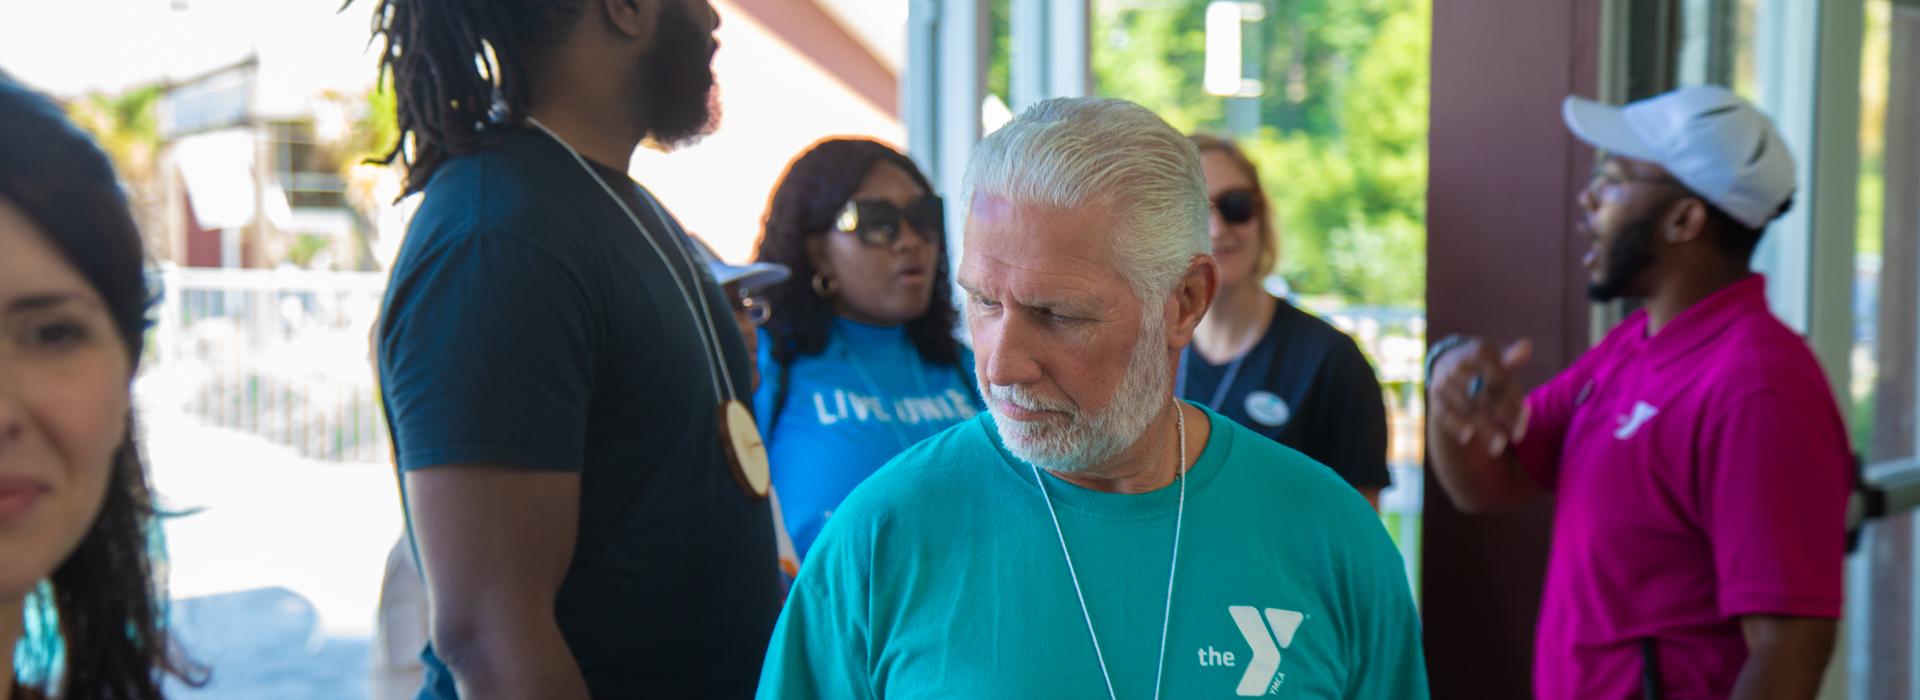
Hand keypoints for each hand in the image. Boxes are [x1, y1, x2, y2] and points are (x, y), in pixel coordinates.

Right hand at [1430, 337, 1531, 455]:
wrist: (1447, 359)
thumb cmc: (1483, 362)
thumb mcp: (1497, 356)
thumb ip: (1511, 358)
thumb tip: (1526, 347)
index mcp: (1481, 352)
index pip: (1500, 379)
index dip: (1514, 399)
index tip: (1528, 416)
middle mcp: (1460, 365)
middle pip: (1484, 395)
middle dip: (1502, 418)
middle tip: (1516, 439)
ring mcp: (1445, 380)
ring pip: (1467, 409)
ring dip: (1483, 429)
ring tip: (1498, 447)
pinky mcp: (1435, 395)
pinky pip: (1446, 414)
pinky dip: (1456, 426)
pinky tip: (1468, 438)